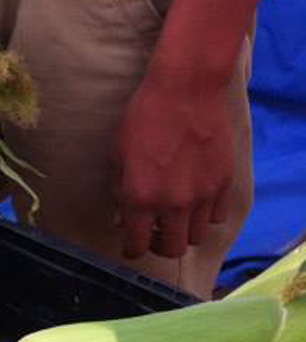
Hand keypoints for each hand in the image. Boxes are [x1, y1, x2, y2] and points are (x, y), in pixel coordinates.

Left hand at [112, 75, 234, 258]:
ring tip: (174, 216)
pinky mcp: (224, 185)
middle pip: (171, 250)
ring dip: (183, 232)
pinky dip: (205, 216)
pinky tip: (195, 201)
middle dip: (159, 246)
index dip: (131, 249)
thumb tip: (121, 219)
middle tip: (153, 233)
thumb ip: (118, 190)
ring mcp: (203, 196)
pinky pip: (216, 217)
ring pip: (196, 237)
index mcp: (140, 197)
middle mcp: (173, 203)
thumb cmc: (144, 118)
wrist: (185, 92)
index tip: (130, 245)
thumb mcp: (117, 154)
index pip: (136, 244)